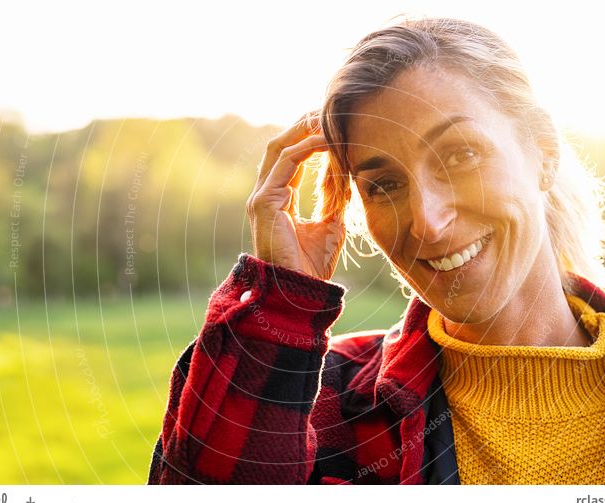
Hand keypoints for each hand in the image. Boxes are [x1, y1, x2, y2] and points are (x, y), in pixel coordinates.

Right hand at [246, 112, 345, 279]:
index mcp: (276, 198)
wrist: (300, 291)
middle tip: (330, 110)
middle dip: (304, 125)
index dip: (310, 137)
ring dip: (305, 129)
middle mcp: (264, 194)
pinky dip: (307, 147)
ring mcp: (260, 197)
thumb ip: (333, 196)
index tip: (333, 125)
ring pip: (280, 147)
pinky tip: (327, 140)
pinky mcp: (263, 202)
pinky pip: (286, 162)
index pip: (290, 157)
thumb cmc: (313, 264)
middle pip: (281, 145)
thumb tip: (344, 170)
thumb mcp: (331, 222)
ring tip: (329, 117)